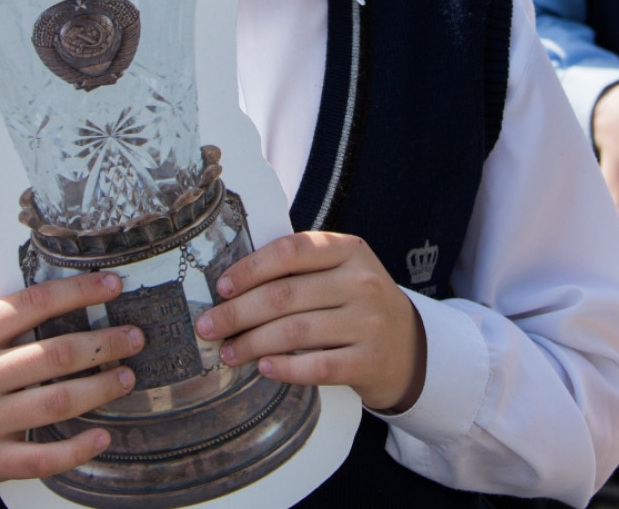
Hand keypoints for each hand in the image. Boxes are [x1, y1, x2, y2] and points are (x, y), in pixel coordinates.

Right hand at [0, 272, 143, 495]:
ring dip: (100, 388)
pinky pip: (42, 456)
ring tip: (126, 377)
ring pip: (57, 402)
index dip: (79, 292)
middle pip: (56, 354)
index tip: (113, 285)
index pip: (33, 304)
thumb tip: (62, 305)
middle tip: (135, 338)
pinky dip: (78, 448)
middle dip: (104, 343)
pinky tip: (103, 437)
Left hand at [194, 231, 423, 412]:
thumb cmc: (357, 304)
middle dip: (238, 313)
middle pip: (285, 295)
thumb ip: (299, 269)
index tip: (222, 287)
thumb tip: (231, 285)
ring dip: (253, 343)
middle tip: (208, 327)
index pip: (291, 251)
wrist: (409, 347)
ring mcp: (369, 322)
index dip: (251, 268)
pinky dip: (286, 368)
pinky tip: (264, 368)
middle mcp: (361, 281)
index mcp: (349, 249)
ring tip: (228, 353)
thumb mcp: (341, 272)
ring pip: (295, 331)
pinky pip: (318, 366)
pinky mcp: (369, 360)